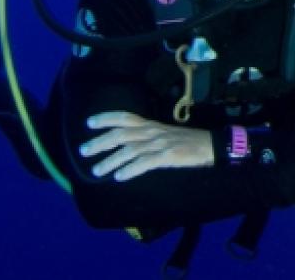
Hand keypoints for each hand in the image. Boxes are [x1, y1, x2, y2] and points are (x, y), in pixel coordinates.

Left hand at [79, 111, 214, 180]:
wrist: (210, 145)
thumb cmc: (187, 142)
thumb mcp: (164, 135)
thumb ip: (147, 138)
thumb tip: (126, 146)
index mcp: (151, 125)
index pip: (125, 117)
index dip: (106, 118)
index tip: (89, 123)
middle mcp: (152, 132)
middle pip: (121, 134)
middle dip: (100, 142)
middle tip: (84, 151)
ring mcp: (159, 143)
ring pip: (129, 150)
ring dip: (110, 161)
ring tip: (96, 170)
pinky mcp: (167, 155)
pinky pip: (144, 163)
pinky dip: (130, 169)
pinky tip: (119, 176)